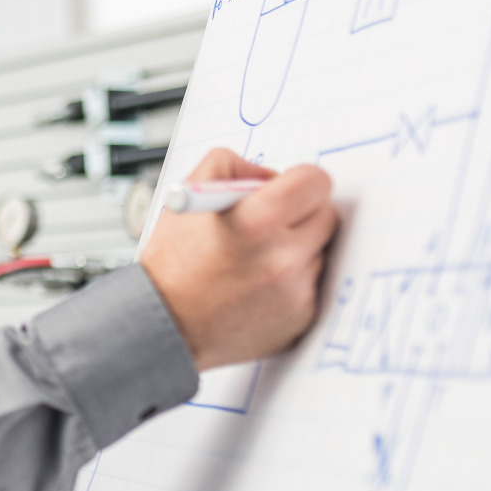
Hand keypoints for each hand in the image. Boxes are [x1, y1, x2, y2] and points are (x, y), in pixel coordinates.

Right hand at [140, 148, 336, 370]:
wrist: (163, 323)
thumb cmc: (172, 262)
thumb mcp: (186, 192)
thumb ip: (233, 167)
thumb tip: (271, 175)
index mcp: (257, 220)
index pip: (316, 181)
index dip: (300, 181)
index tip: (288, 190)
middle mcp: (283, 258)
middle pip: (326, 215)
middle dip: (300, 214)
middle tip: (269, 224)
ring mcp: (295, 291)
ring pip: (319, 251)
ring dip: (296, 249)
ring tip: (254, 261)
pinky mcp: (301, 317)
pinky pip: (311, 284)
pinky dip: (291, 281)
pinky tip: (257, 286)